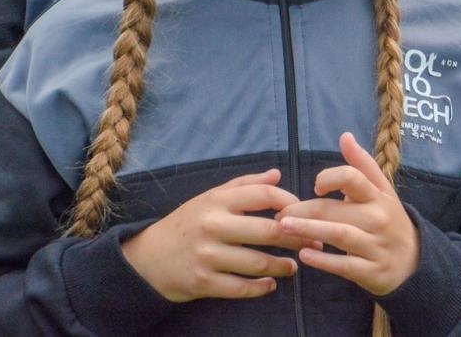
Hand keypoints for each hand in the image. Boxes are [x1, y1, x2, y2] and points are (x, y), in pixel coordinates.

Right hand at [119, 169, 319, 302]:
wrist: (147, 257)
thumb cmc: (186, 223)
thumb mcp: (210, 197)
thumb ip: (245, 185)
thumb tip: (277, 173)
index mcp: (217, 200)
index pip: (265, 195)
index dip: (290, 203)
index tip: (303, 212)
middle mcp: (213, 225)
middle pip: (268, 231)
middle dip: (297, 238)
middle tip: (314, 243)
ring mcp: (208, 255)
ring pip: (258, 262)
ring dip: (282, 266)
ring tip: (293, 266)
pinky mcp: (203, 282)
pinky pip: (241, 288)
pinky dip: (261, 288)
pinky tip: (270, 284)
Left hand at [277, 132, 419, 296]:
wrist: (414, 261)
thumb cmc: (390, 220)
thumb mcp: (383, 191)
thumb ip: (362, 164)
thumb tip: (344, 136)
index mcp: (378, 196)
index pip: (352, 178)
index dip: (329, 177)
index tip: (316, 186)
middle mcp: (377, 219)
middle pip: (334, 210)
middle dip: (302, 210)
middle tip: (279, 214)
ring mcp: (374, 246)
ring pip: (337, 235)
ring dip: (307, 230)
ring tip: (283, 228)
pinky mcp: (370, 271)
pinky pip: (344, 265)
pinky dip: (323, 260)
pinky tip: (304, 255)